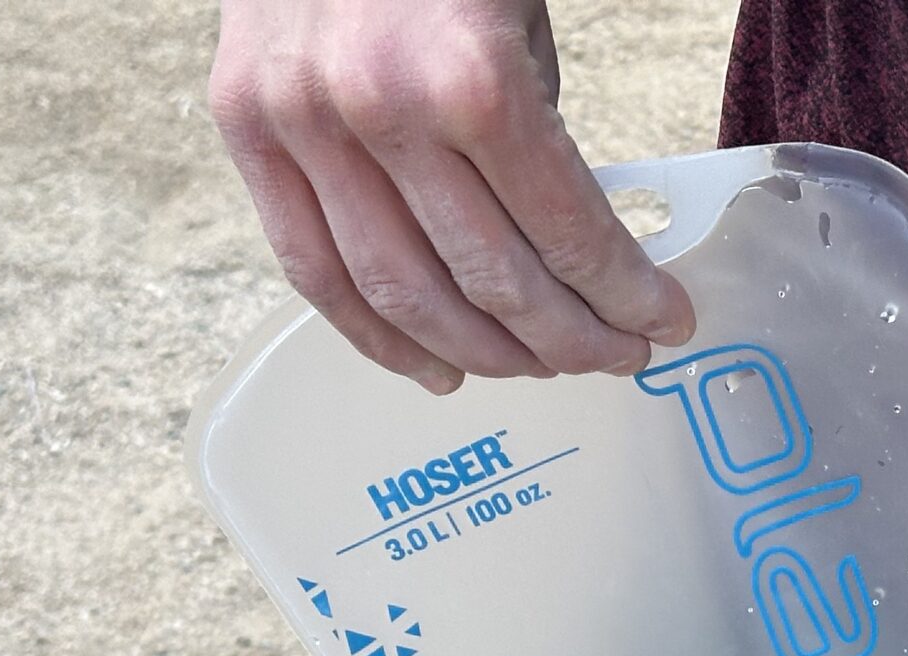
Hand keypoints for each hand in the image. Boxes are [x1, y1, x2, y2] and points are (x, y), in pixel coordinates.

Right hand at [208, 0, 696, 391]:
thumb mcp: (520, 19)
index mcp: (469, 77)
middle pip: (489, 283)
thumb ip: (535, 135)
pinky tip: (436, 369)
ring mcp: (300, 122)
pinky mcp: (243, 126)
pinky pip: (312, 271)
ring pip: (401, 295)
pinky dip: (378, 337)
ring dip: (483, 355)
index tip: (664, 322)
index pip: (565, 233)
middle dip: (569, 339)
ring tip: (537, 368)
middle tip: (614, 355)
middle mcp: (378, 108)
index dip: (626, 296)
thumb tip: (569, 250)